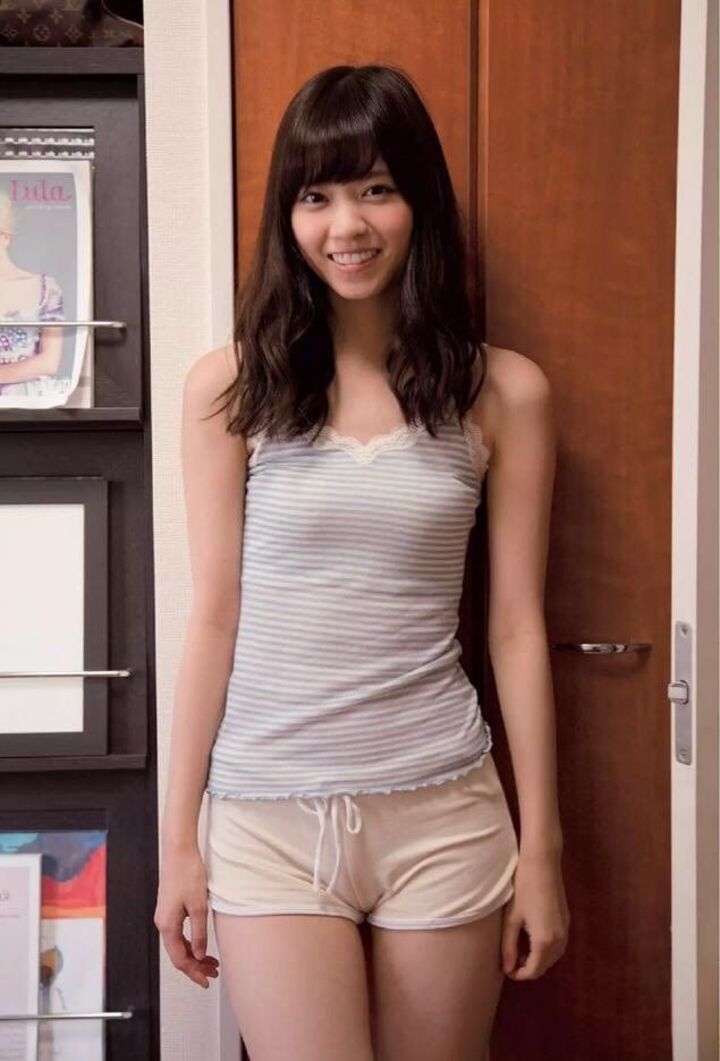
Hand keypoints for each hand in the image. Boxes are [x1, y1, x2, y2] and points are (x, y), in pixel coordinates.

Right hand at [154, 846, 219, 988]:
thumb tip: (199, 954)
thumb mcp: (199, 906)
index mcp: (168, 926)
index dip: (193, 973)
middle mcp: (163, 923)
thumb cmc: (188, 874)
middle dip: (195, 967)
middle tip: (213, 974)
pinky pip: (178, 934)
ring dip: (194, 955)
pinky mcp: (169, 909)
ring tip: (211, 962)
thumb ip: (199, 932)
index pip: (180, 959)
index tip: (207, 981)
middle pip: (178, 954)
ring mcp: (165, 916)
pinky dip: (190, 943)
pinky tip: (201, 945)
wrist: (179, 852)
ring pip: (178, 945)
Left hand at [501, 849, 569, 979]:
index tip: (506, 970)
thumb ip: (509, 947)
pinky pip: (558, 945)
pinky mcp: (567, 921)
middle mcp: (560, 940)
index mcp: (544, 941)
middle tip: (511, 960)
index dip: (519, 975)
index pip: (534, 970)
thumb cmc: (523, 888)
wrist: (542, 864)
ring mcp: (566, 930)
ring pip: (554, 957)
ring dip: (539, 960)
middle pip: (545, 966)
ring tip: (520, 951)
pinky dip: (547, 950)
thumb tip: (507, 968)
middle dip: (529, 968)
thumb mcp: (511, 919)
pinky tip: (533, 939)